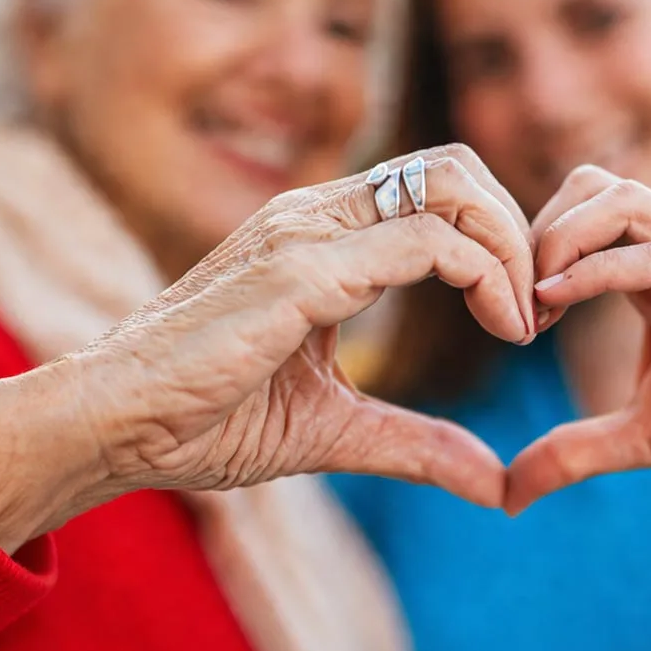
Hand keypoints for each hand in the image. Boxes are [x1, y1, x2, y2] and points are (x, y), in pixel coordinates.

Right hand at [86, 143, 535, 504]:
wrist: (114, 426)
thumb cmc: (204, 419)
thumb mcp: (335, 429)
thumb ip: (416, 444)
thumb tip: (494, 483)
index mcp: (321, 236)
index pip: (436, 191)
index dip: (499, 240)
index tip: (522, 318)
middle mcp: (316, 214)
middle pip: (456, 167)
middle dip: (518, 230)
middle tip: (536, 312)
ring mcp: (306, 232)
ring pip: (451, 188)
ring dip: (512, 248)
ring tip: (525, 323)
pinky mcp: (300, 269)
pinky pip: (425, 242)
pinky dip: (486, 276)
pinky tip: (504, 329)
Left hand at [507, 166, 650, 528]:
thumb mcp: (641, 437)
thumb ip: (574, 453)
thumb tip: (509, 496)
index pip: (585, 209)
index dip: (534, 247)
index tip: (509, 312)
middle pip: (598, 185)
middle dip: (539, 230)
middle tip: (514, 299)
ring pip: (625, 202)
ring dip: (561, 241)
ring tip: (535, 300)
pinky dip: (598, 271)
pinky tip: (555, 301)